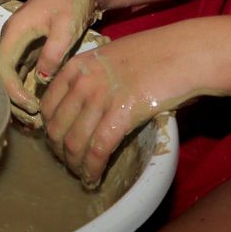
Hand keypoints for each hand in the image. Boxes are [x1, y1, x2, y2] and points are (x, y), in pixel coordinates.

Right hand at [0, 0, 102, 126]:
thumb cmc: (75, 0)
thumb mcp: (67, 26)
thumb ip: (53, 52)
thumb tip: (41, 78)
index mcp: (16, 31)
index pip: (2, 68)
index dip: (12, 91)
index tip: (32, 106)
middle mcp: (13, 37)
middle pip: (3, 75)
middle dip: (14, 99)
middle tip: (34, 121)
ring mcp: (21, 42)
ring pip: (11, 76)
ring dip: (20, 97)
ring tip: (36, 119)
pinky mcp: (32, 46)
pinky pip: (22, 72)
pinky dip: (27, 89)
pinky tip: (40, 105)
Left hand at [38, 39, 157, 187]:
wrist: (183, 53)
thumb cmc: (153, 55)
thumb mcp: (109, 58)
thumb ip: (90, 78)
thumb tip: (80, 108)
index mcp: (76, 66)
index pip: (47, 107)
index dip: (49, 132)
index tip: (59, 145)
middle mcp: (82, 81)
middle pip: (56, 128)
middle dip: (60, 153)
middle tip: (70, 165)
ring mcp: (100, 97)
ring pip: (74, 143)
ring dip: (76, 166)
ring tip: (83, 176)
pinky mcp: (121, 114)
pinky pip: (97, 150)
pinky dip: (93, 169)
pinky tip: (94, 178)